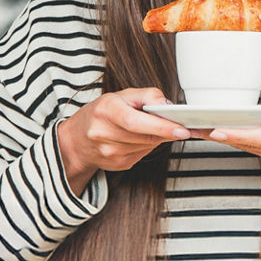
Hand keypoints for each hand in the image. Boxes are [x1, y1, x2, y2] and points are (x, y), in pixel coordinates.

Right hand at [56, 87, 188, 193]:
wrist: (77, 140)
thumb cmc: (101, 113)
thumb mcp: (121, 95)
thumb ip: (147, 96)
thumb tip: (168, 105)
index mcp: (105, 110)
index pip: (136, 122)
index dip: (161, 126)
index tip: (182, 129)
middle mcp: (104, 133)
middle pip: (146, 136)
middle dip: (167, 132)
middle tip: (183, 127)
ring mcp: (109, 153)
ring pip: (147, 146)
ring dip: (157, 137)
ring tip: (153, 127)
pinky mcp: (117, 165)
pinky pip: (143, 155)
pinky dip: (148, 145)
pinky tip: (141, 138)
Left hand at [204, 86, 260, 184]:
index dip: (238, 134)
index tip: (218, 129)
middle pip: (248, 144)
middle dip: (220, 136)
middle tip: (195, 127)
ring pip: (248, 148)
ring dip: (225, 139)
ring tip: (201, 128)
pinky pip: (253, 150)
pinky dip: (238, 141)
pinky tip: (223, 132)